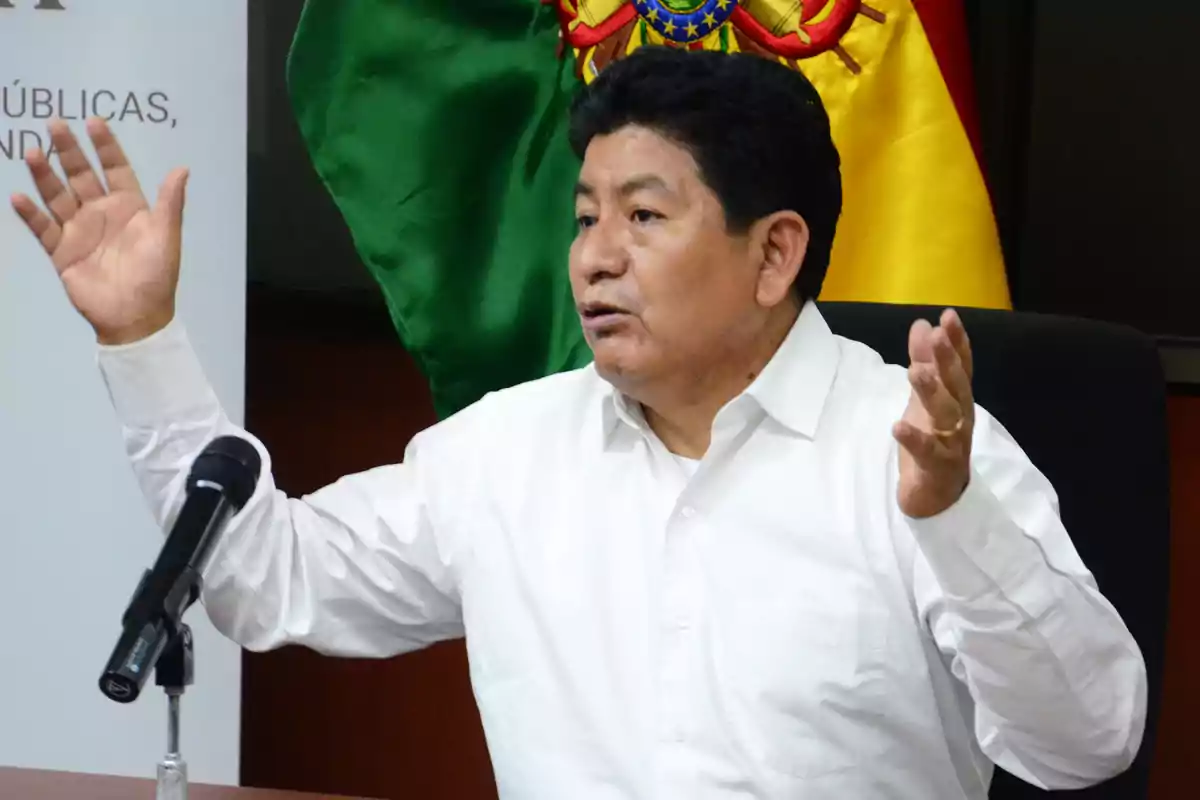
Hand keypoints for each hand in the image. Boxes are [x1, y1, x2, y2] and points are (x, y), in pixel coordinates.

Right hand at [10, 117, 188, 344]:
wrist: (135, 316)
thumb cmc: (156, 275)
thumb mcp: (166, 237)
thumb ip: (170, 203)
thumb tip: (183, 168)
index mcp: (129, 207)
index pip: (115, 168)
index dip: (106, 146)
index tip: (94, 121)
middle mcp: (101, 212)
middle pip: (81, 175)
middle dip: (68, 150)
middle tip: (54, 123)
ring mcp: (79, 230)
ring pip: (57, 196)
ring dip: (44, 175)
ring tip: (32, 152)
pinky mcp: (61, 251)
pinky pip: (42, 228)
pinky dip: (30, 214)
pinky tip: (18, 197)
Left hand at [892, 309, 974, 517]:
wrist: (937, 498)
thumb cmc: (933, 442)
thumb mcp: (924, 399)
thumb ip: (924, 362)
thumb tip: (922, 325)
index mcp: (958, 400)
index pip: (961, 366)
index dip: (957, 342)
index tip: (948, 316)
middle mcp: (960, 419)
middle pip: (957, 386)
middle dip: (948, 360)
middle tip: (936, 335)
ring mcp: (951, 444)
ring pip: (946, 416)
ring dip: (932, 393)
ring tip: (914, 372)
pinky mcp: (936, 468)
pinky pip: (927, 453)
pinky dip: (914, 440)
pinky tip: (898, 426)